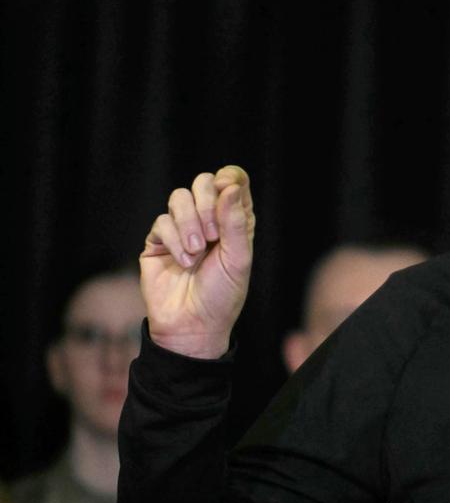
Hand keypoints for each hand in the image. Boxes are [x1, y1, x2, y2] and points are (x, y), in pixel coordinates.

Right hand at [140, 166, 254, 358]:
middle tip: (212, 234)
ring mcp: (182, 229)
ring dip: (189, 222)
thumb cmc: (222, 295)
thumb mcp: (238, 259)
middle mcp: (208, 220)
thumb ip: (235, 222)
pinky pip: (161, 221)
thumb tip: (230, 186)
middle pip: (203, 182)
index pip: (232, 181)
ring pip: (179, 197)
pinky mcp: (158, 241)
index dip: (230, 177)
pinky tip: (184, 261)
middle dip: (207, 203)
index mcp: (234, 221)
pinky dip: (174, 239)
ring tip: (197, 251)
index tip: (228, 188)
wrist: (193, 325)